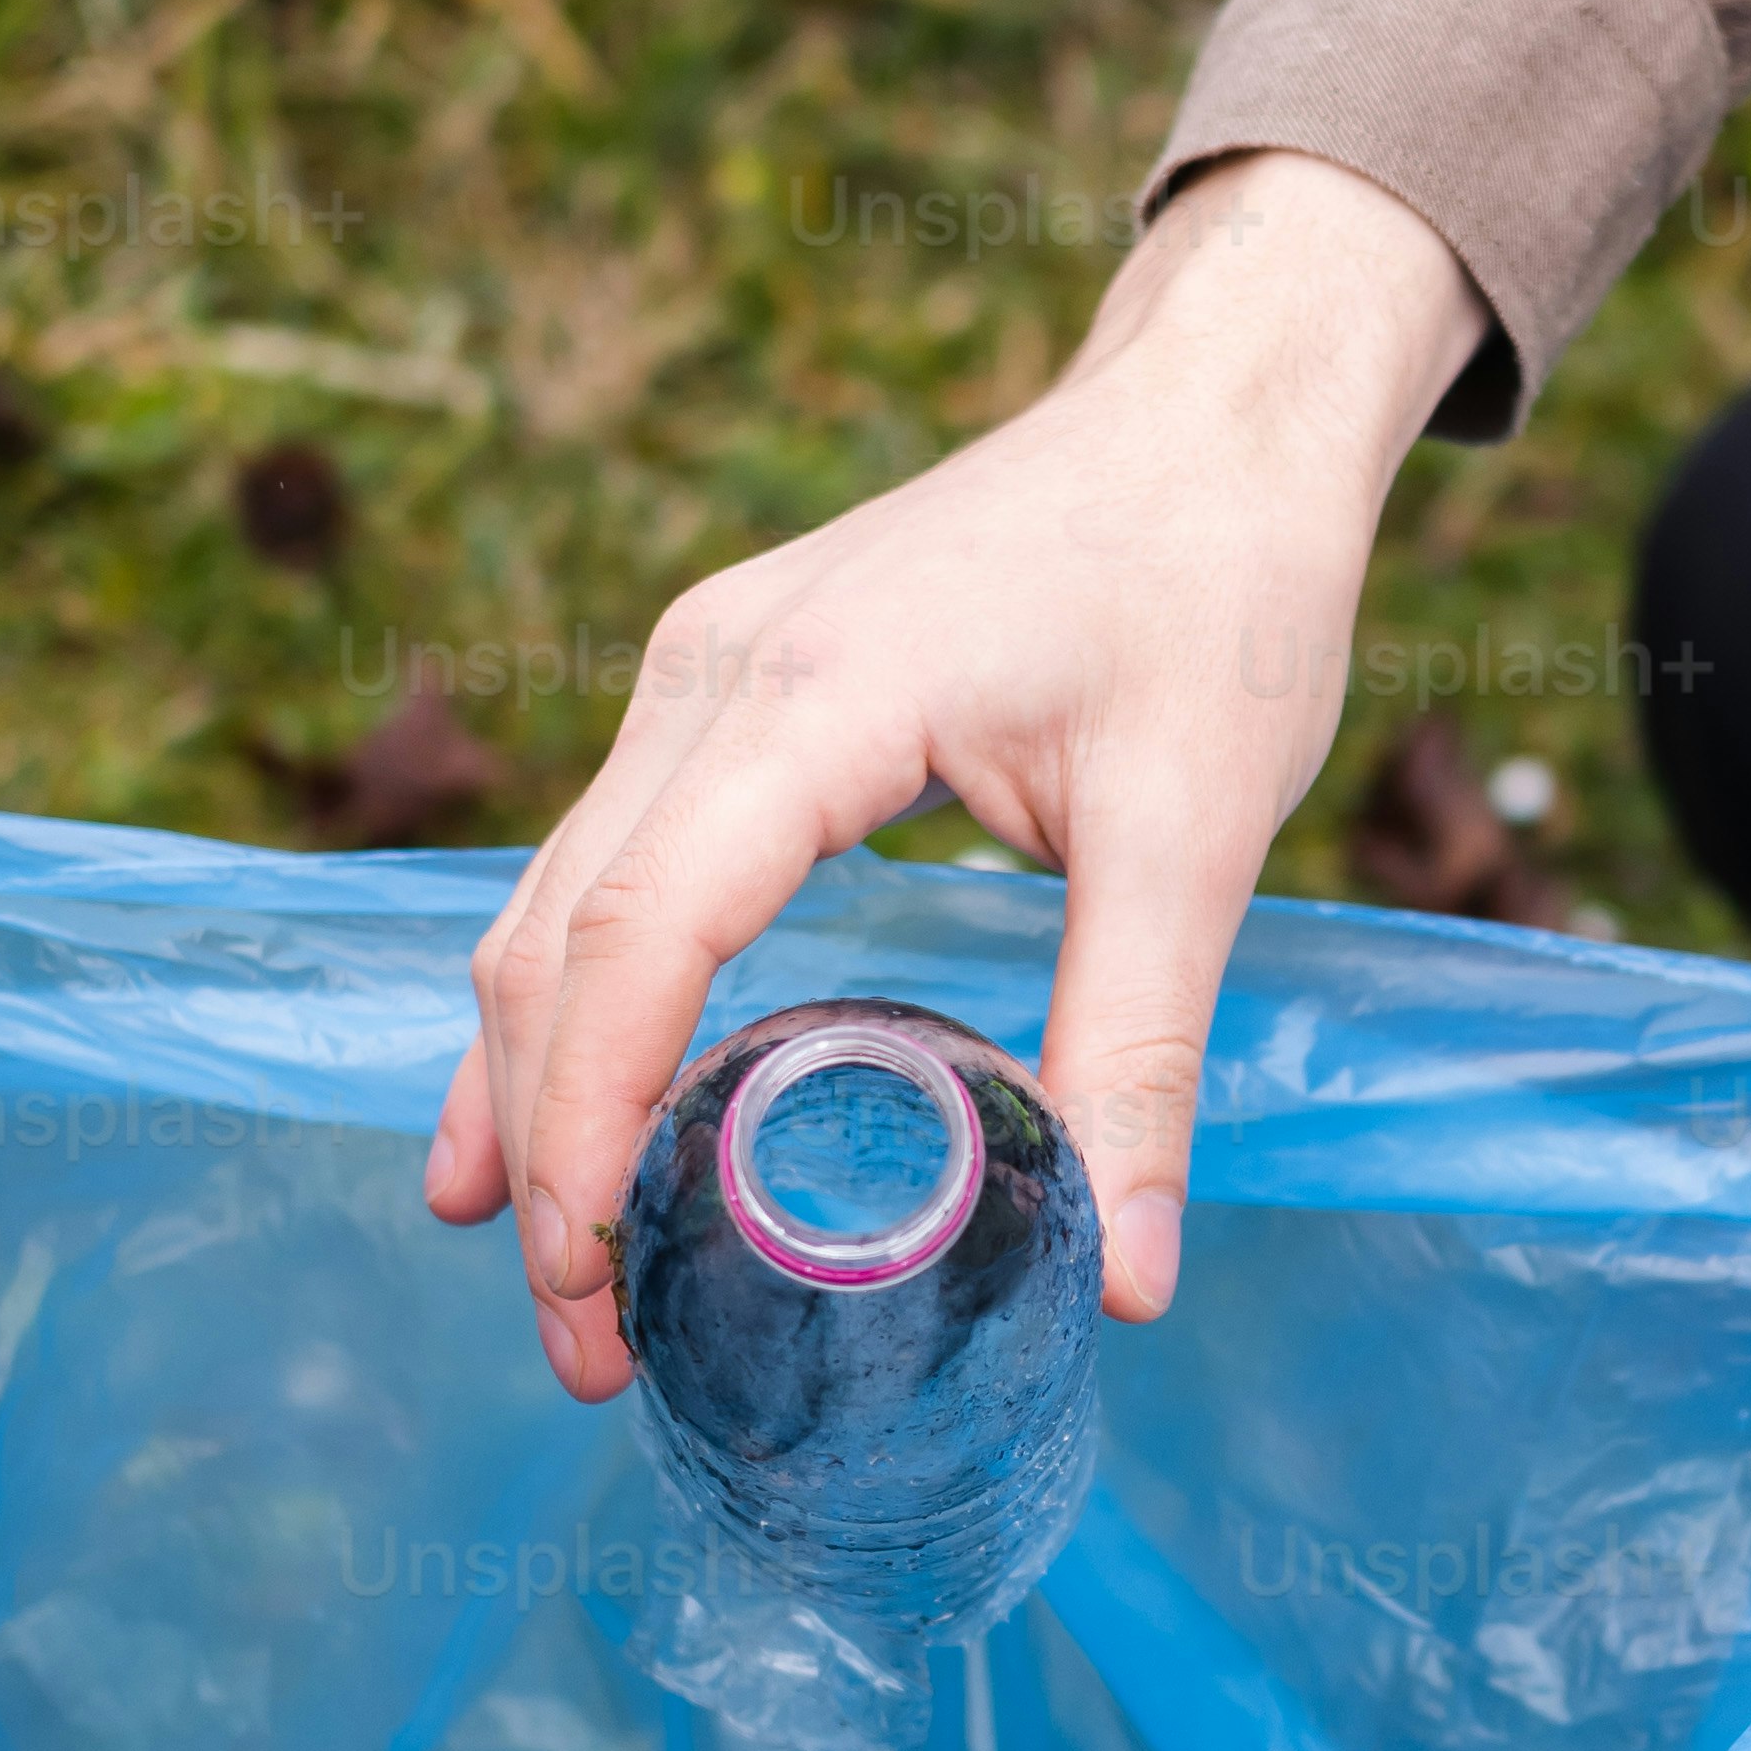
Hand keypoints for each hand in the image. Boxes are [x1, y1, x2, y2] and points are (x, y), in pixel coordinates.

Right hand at [425, 150, 1486, 1393]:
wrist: (1212, 407)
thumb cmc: (1215, 586)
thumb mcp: (1200, 829)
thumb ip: (1138, 1052)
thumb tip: (1125, 1283)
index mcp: (815, 692)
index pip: (642, 929)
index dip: (591, 1116)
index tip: (591, 1274)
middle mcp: (715, 668)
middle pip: (562, 932)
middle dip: (546, 1147)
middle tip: (586, 1342)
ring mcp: (701, 663)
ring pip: (554, 897)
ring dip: (535, 1082)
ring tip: (556, 1271)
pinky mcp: (726, 680)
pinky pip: (605, 855)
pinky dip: (574, 995)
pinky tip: (555, 1114)